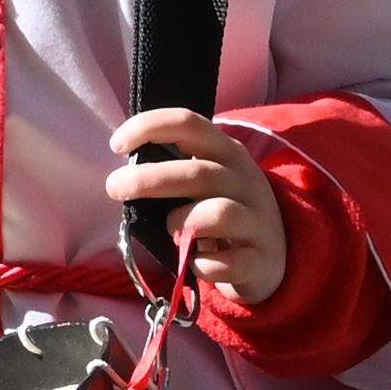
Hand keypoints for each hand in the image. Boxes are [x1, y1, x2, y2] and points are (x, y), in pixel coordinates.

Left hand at [105, 109, 287, 311]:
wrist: (276, 254)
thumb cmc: (225, 209)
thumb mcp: (208, 180)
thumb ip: (175, 169)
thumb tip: (124, 173)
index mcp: (227, 152)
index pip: (189, 124)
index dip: (150, 127)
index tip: (116, 145)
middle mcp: (244, 181)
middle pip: (198, 173)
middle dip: (148, 179)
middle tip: (114, 188)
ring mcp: (256, 221)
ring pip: (216, 214)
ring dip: (181, 223)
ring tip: (171, 232)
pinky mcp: (259, 261)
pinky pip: (227, 263)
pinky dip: (203, 265)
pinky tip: (194, 264)